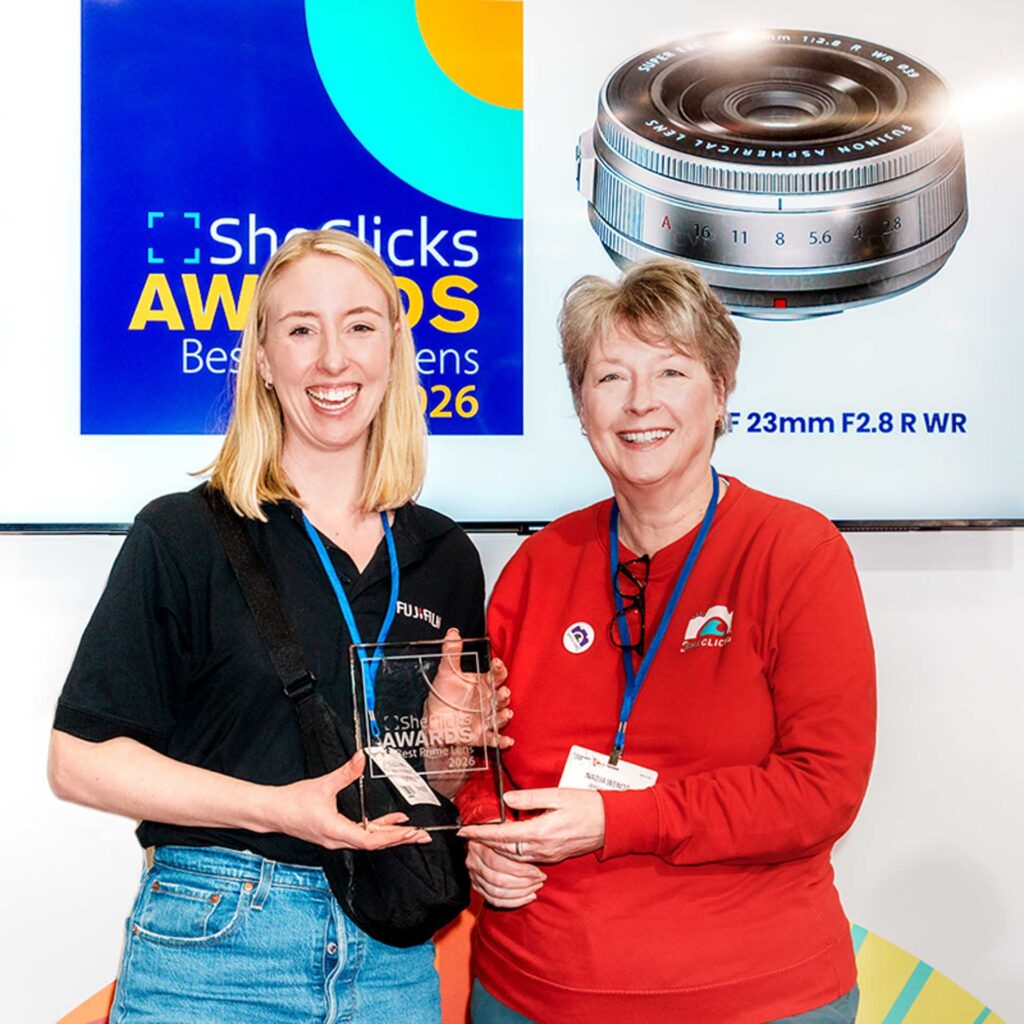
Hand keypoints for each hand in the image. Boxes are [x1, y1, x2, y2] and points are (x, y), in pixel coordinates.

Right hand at [268, 752, 430, 850]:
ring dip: (390, 835)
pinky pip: (361, 836)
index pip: (370, 839)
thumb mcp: (322, 785)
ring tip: (412, 830)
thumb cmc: (293, 802)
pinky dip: (378, 830)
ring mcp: (336, 839)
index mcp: (335, 830)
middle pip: (375, 844)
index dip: (392, 836)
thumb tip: (361, 757)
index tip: (410, 831)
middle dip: (400, 839)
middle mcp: (338, 840)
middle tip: (422, 835)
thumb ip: (345, 772)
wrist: (272, 812)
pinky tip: (390, 823)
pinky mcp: (334, 834)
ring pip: (369, 841)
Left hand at [423, 628, 512, 749]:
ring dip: (504, 716)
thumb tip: (452, 632)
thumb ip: (451, 652)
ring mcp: (486, 718)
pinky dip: (501, 741)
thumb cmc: (445, 695)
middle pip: (501, 696)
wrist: (435, 721)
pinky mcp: (481, 735)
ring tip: (506, 713)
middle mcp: (487, 701)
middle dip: (504, 695)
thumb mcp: (447, 672)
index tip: (496, 663)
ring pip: (500, 716)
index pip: (496, 675)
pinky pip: (494, 739)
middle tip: (502, 692)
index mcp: (482, 684)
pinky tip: (506, 741)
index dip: (498, 669)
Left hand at [459, 788, 605, 865]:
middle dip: (484, 843)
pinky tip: (506, 843)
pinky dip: (511, 852)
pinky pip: (525, 858)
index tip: (464, 831)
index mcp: (540, 832)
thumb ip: (530, 797)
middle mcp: (541, 848)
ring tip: (482, 839)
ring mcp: (547, 855)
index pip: (502, 835)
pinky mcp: (552, 857)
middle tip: (468, 834)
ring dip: (496, 848)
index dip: (481, 833)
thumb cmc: (586, 805)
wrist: (611, 824)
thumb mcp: (557, 795)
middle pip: (504, 849)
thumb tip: (507, 799)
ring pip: (513, 856)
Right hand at [466, 840, 546, 907]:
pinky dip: (513, 902)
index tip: (536, 871)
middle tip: (539, 879)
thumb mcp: (505, 827)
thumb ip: (512, 835)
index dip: (519, 870)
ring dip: (520, 893)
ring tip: (535, 887)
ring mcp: (474, 876)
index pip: (498, 863)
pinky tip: (527, 897)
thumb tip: (530, 844)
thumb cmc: (501, 832)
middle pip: (497, 879)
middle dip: (523, 882)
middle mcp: (473, 862)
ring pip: (497, 892)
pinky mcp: (478, 888)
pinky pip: (494, 900)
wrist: (487, 838)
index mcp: (478, 845)